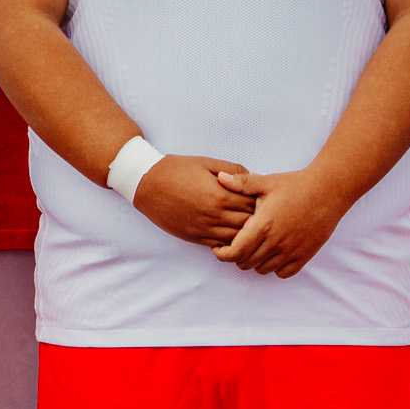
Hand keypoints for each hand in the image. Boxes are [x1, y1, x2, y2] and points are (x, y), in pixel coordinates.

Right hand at [132, 152, 258, 249]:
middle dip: (257, 218)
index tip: (262, 198)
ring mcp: (204, 229)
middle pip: (249, 224)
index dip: (261, 201)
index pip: (253, 204)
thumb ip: (232, 170)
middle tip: (261, 213)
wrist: (147, 184)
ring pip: (237, 238)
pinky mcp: (195, 237)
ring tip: (249, 225)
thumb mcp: (207, 163)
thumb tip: (252, 177)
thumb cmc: (177, 170)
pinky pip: (220, 245)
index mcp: (220, 195)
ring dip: (245, 233)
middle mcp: (214, 215)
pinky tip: (233, 234)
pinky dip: (230, 242)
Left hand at [212, 166, 348, 277]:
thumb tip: (220, 178)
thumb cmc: (296, 185)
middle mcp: (275, 242)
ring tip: (255, 249)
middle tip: (237, 245)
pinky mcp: (304, 255)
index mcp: (263, 225)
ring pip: (263, 270)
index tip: (219, 248)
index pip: (235, 252)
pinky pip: (283, 273)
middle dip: (237, 257)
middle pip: (246, 263)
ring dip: (255, 262)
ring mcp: (291, 251)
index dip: (223, 254)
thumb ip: (241, 184)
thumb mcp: (266, 182)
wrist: (328, 191)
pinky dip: (275, 267)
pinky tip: (274, 253)